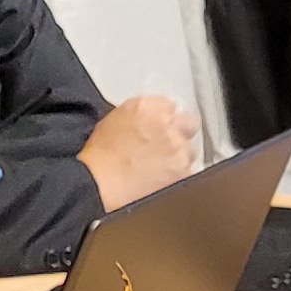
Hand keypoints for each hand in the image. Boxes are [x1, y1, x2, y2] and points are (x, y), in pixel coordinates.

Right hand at [74, 94, 198, 209]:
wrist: (100, 184)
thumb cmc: (99, 156)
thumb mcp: (112, 121)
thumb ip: (139, 115)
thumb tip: (148, 120)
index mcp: (148, 107)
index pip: (170, 106)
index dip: (164, 119)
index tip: (159, 128)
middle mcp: (168, 125)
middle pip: (188, 124)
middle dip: (179, 133)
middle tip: (164, 146)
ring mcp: (179, 150)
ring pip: (191, 151)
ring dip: (180, 157)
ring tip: (159, 168)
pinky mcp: (184, 173)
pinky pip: (189, 172)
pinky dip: (178, 176)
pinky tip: (161, 181)